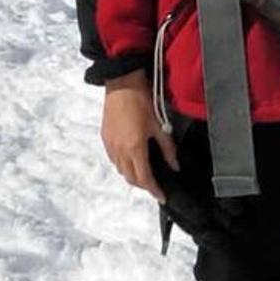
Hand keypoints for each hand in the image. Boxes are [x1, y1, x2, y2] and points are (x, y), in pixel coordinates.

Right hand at [100, 75, 174, 194]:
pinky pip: (114, 159)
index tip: (162, 196)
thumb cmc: (142, 101)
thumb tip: (174, 165)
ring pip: (120, 170)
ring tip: (145, 174)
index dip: (154, 189)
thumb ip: (168, 149)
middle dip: (144, 185)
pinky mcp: (105, 138)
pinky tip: (132, 160)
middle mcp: (119, 150)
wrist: (122, 84)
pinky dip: (123, 165)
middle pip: (130, 177)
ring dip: (132, 175)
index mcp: (134, 148)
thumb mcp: (160, 126)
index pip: (144, 177)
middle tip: (155, 186)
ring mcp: (110, 145)